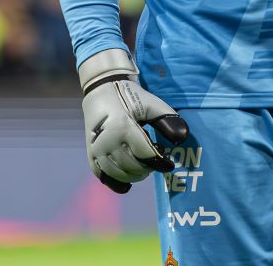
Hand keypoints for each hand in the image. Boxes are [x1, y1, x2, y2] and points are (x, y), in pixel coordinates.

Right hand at [79, 49, 188, 193]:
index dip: (161, 163)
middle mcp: (107, 141)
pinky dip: (117, 182)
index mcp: (123, 127)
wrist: (101, 90)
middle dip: (148, 168)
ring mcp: (96, 150)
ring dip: (135, 175)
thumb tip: (182, 137)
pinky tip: (128, 182)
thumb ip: (167, 120)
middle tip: (154, 161)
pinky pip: (104, 177)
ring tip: (143, 167)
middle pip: (134, 167)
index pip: (146, 155)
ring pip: (120, 174)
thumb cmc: (129, 97)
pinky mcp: (90, 155)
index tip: (169, 165)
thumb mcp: (151, 104)